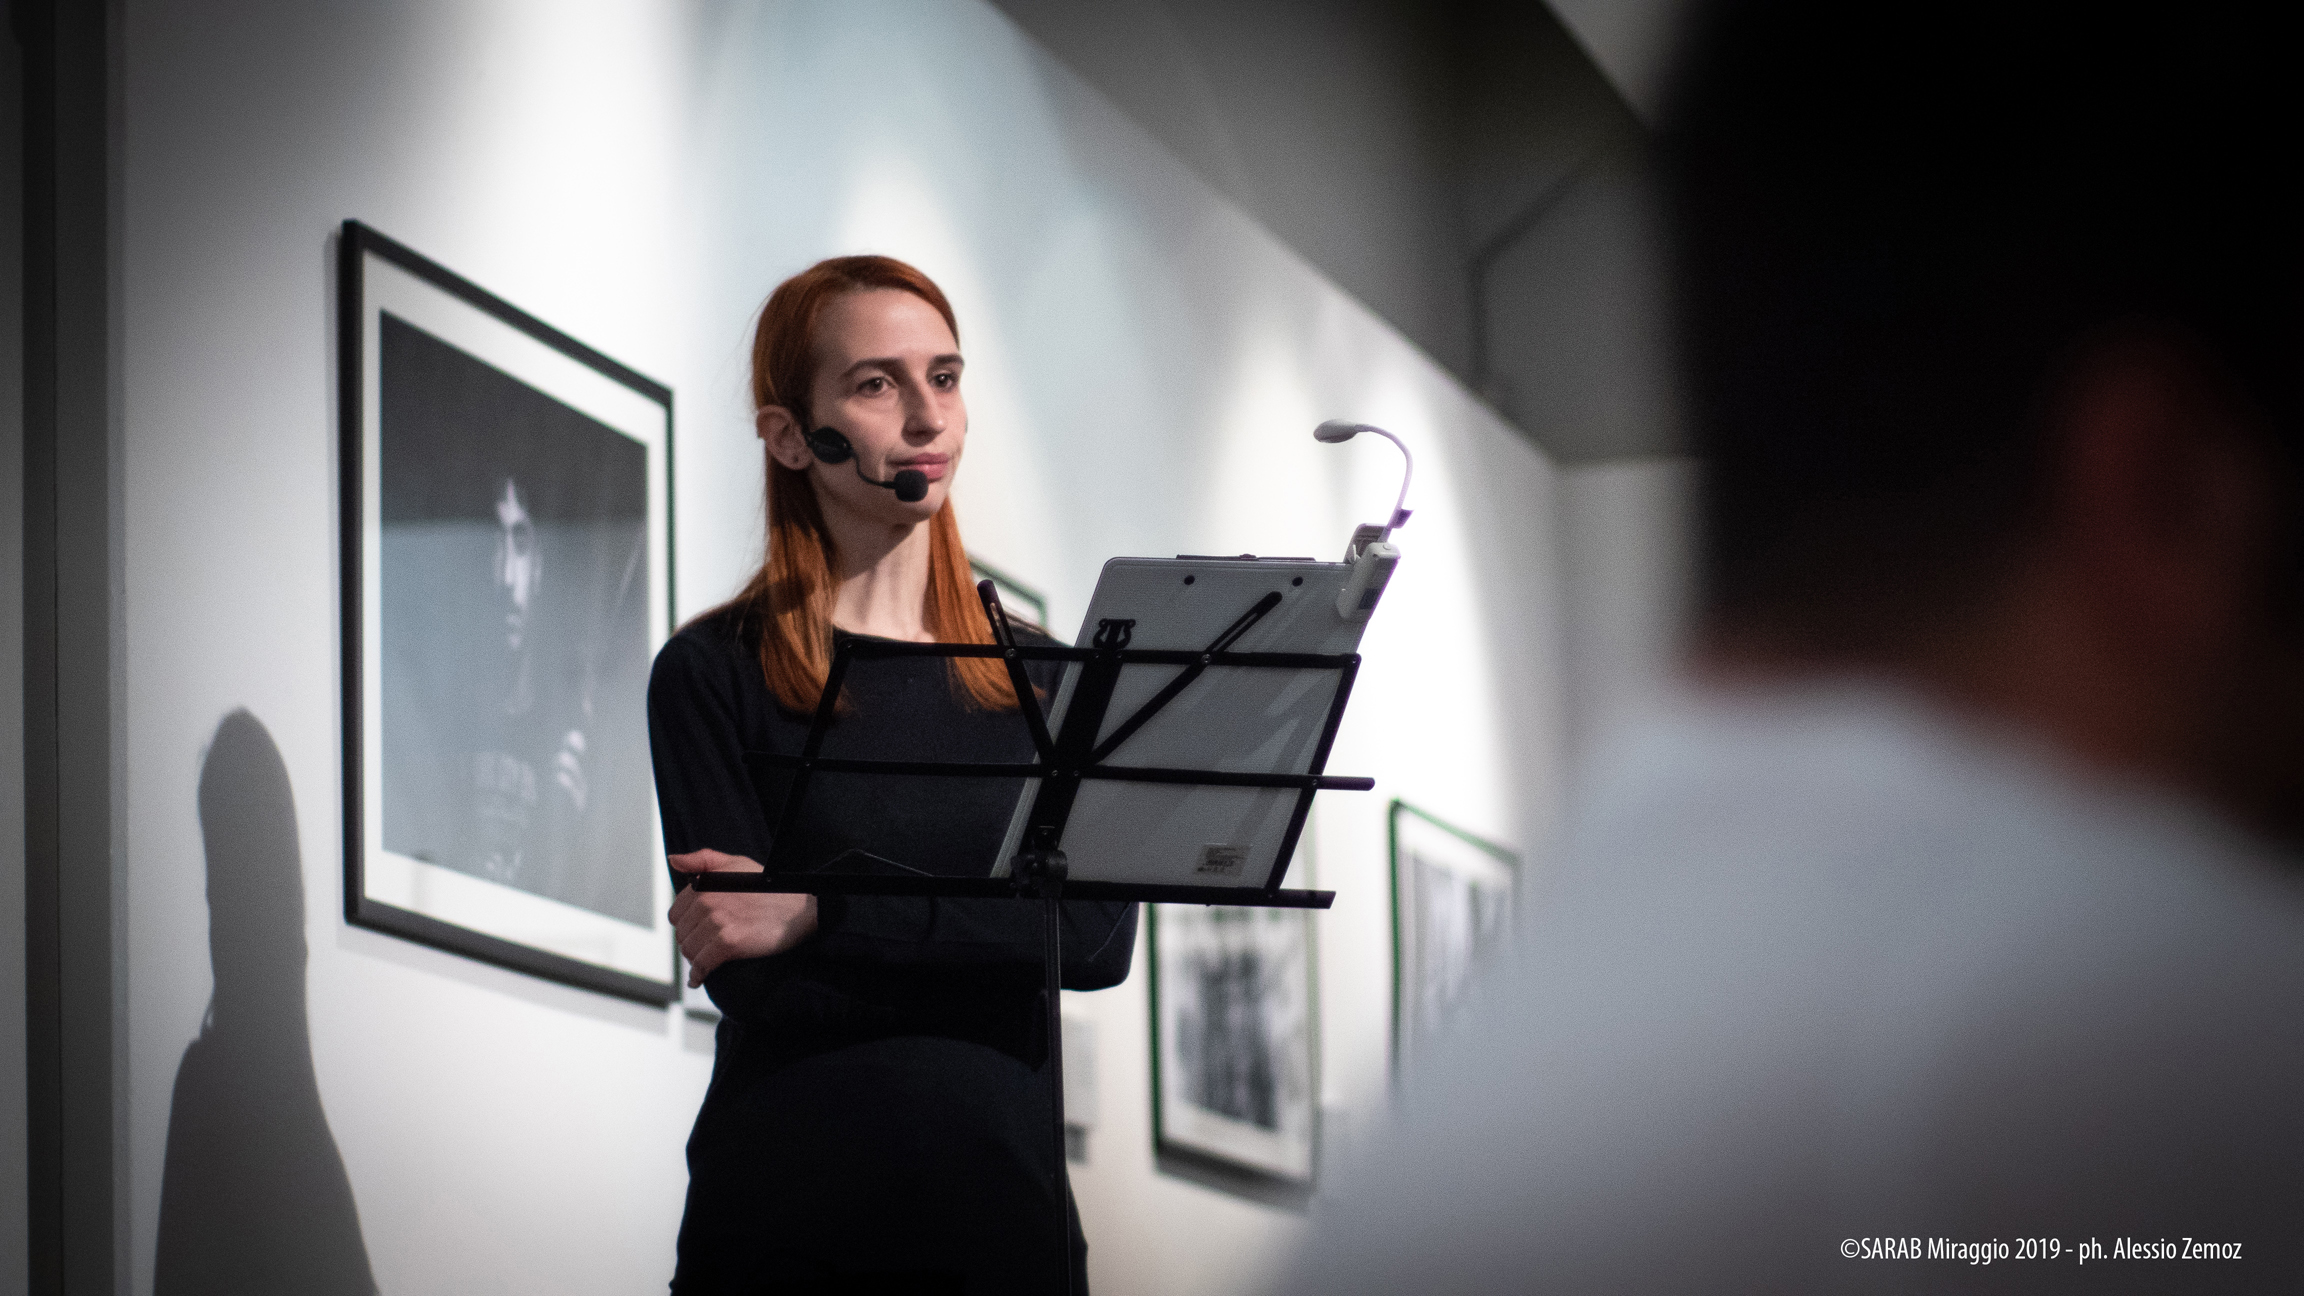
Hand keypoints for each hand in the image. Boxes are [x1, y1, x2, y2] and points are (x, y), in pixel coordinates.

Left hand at [667, 849, 818, 986]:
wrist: (798, 909)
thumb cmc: (770, 887)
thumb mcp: (735, 864)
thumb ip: (702, 860)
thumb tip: (675, 861)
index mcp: (705, 885)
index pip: (676, 913)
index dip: (685, 924)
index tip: (696, 931)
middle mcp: (708, 902)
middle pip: (682, 934)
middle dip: (691, 942)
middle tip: (705, 947)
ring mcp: (718, 923)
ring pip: (690, 950)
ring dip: (695, 959)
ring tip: (706, 960)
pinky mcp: (729, 943)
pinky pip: (702, 964)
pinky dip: (699, 974)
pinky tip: (699, 978)